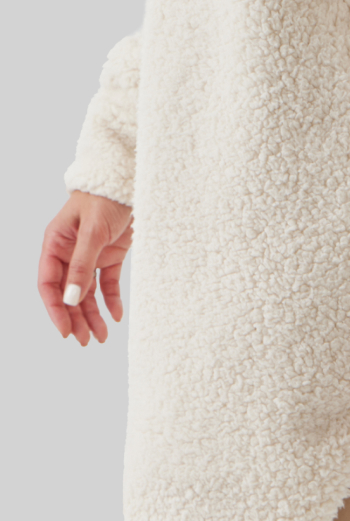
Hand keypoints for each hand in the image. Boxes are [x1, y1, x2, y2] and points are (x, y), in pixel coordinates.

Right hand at [39, 192, 133, 345]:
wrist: (129, 179)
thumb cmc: (104, 197)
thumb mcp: (93, 231)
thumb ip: (82, 265)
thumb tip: (70, 299)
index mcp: (55, 245)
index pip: (49, 284)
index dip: (55, 309)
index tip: (65, 330)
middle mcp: (69, 253)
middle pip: (68, 293)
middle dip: (76, 318)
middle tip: (86, 341)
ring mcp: (90, 255)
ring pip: (87, 293)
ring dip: (93, 315)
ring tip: (101, 337)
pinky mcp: (110, 255)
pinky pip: (107, 283)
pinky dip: (111, 300)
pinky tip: (117, 316)